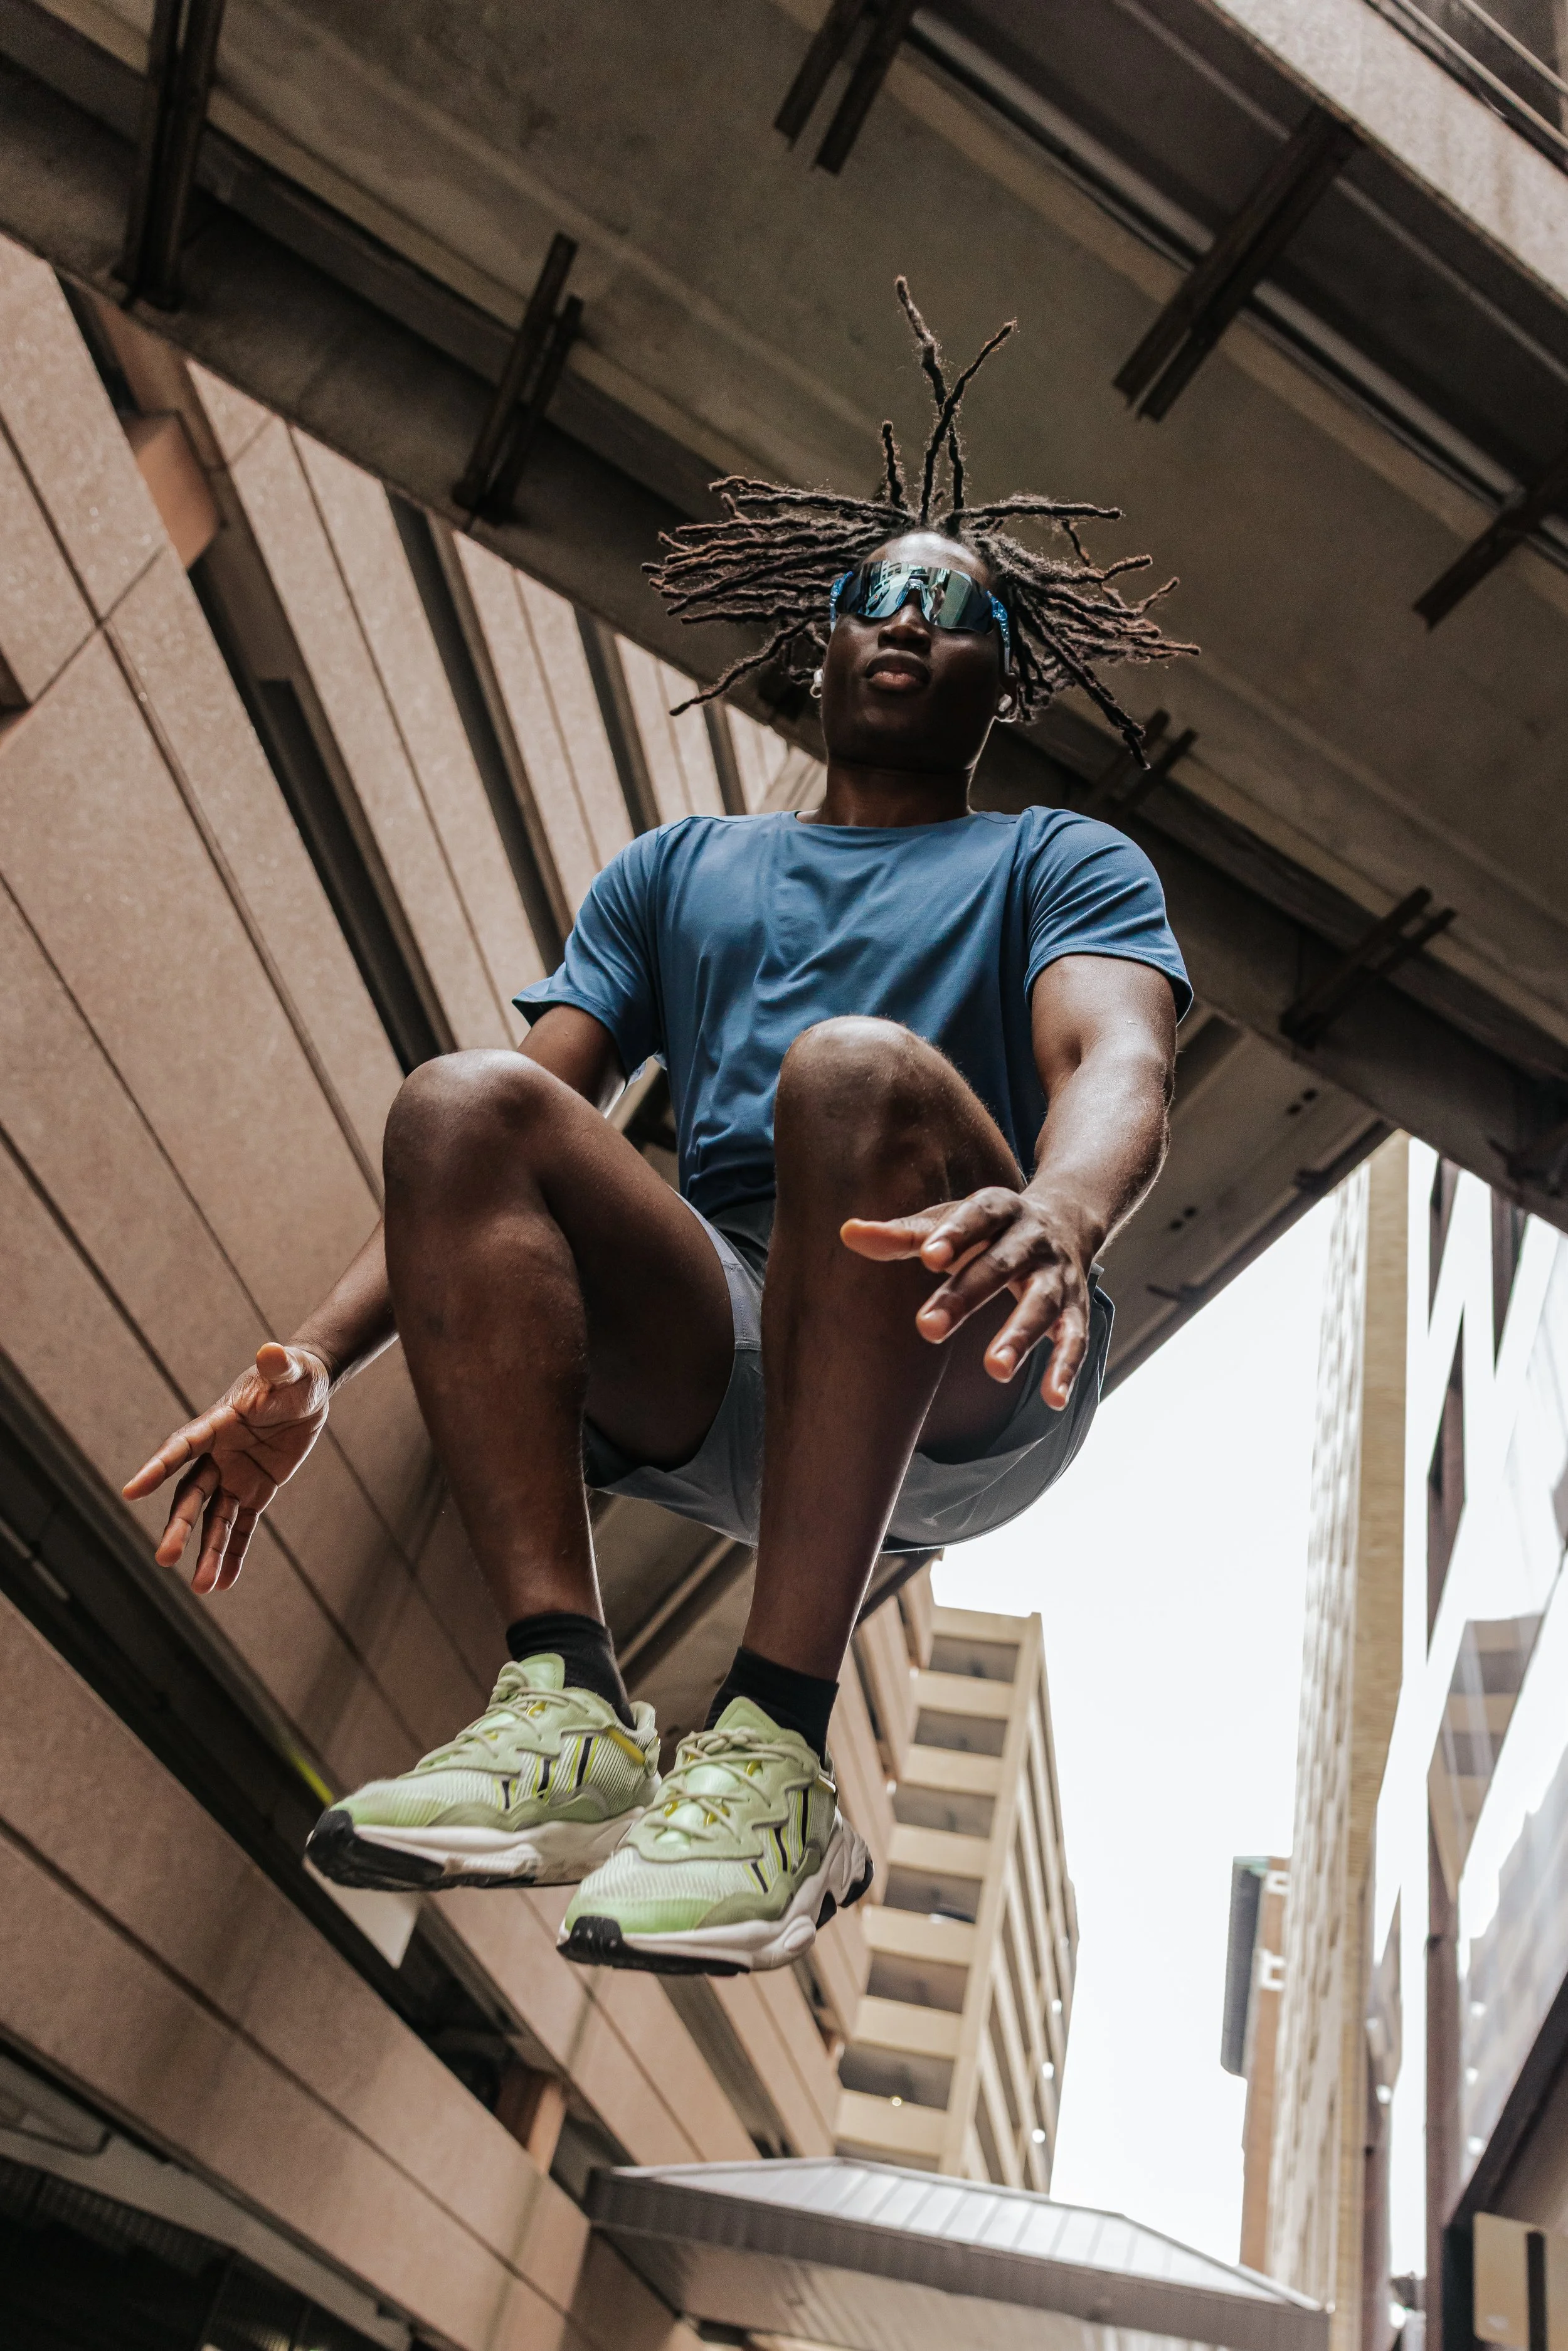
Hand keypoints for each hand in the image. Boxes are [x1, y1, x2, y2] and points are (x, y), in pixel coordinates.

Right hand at [122, 1343, 332, 1594]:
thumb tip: (270, 1352)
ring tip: (201, 1588)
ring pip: (214, 1519)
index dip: (158, 1467)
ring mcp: (234, 1475)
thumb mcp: (290, 1370)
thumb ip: (278, 1366)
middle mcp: (218, 1455)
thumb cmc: (294, 1375)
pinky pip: (243, 1527)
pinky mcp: (256, 1491)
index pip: (183, 1447)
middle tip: (165, 1559)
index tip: (131, 1490)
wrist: (306, 1392)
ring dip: (208, 1551)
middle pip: (192, 1495)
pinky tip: (222, 1583)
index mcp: (217, 1423)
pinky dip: (235, 1553)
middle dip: (179, 1526)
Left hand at [841, 1188, 1096, 1407]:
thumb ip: (903, 1234)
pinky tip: (1053, 1399)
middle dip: (967, 1295)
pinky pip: (1075, 1338)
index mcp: (999, 1208)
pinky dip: (1066, 1367)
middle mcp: (1033, 1239)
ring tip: (994, 1368)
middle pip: (1001, 1265)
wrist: (1066, 1219)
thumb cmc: (986, 1227)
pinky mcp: (1076, 1308)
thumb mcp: (947, 1222)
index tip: (928, 1258)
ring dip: (1021, 1334)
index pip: (978, 1216)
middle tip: (927, 1329)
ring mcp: (1058, 1275)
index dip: (956, 1236)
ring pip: (1042, 1303)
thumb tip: (847, 1233)